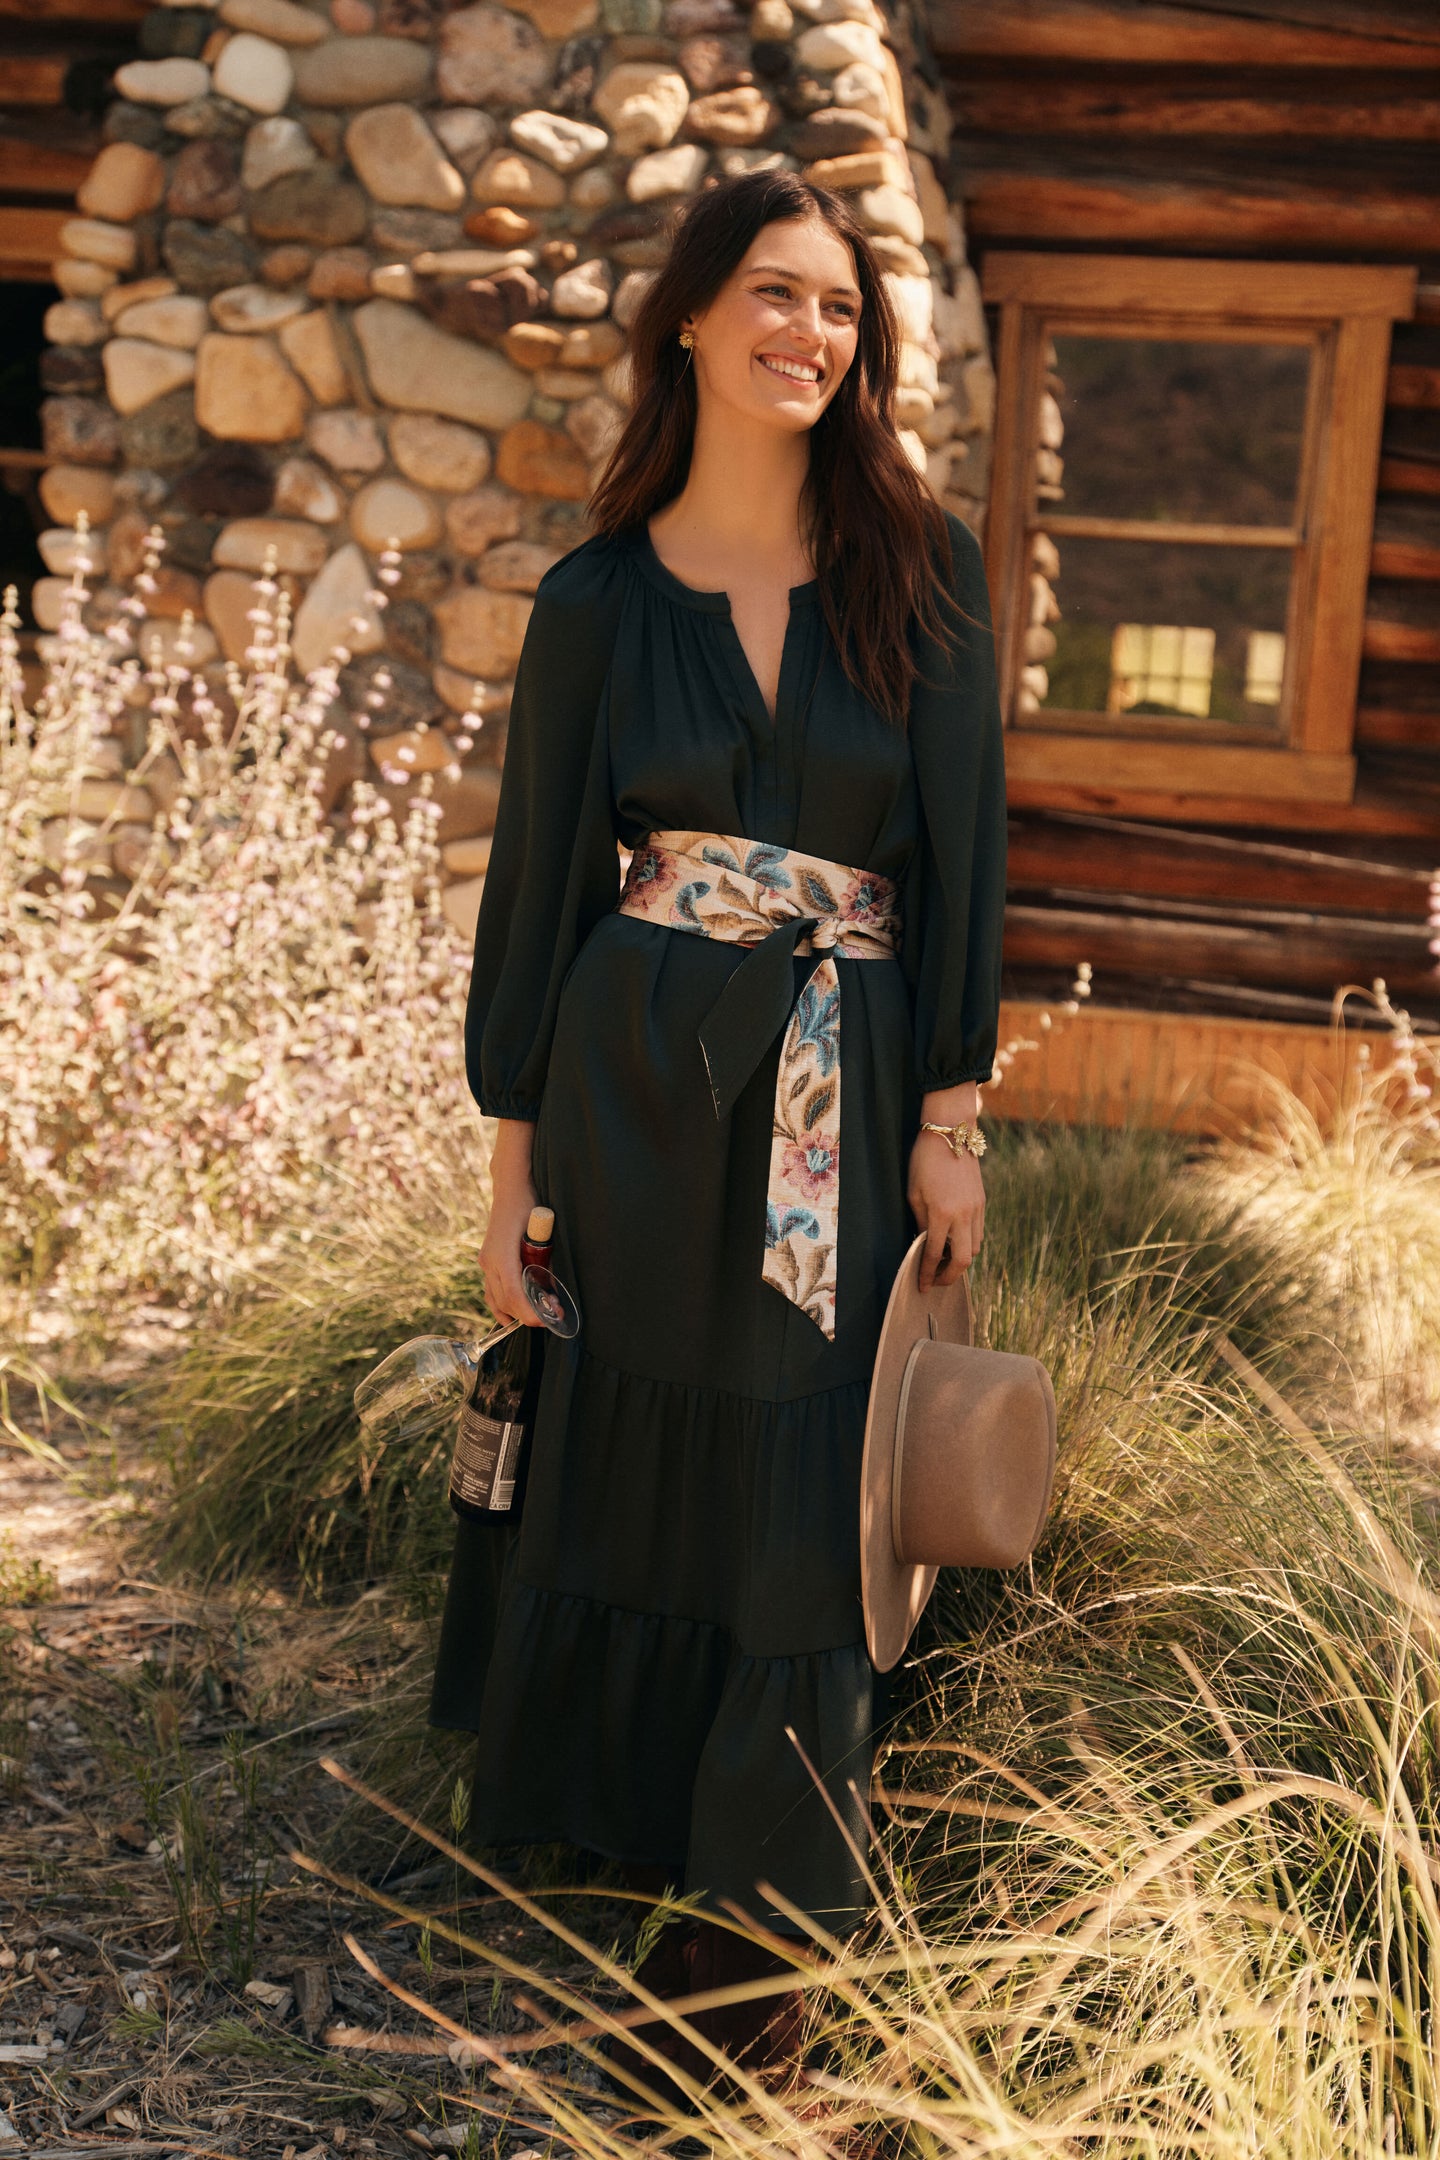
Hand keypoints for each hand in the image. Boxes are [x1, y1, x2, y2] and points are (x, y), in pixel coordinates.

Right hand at [479, 1118, 547, 1327]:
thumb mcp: (543, 1230)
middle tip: (554, 1317)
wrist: (511, 1186)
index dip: (529, 1312)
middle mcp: (489, 1261)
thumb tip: (554, 1287)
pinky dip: (503, 1305)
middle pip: (506, 1300)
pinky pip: (492, 1291)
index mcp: (501, 1254)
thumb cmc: (529, 1204)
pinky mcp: (488, 1260)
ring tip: (540, 1316)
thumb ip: (545, 1258)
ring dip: (517, 1312)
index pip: (513, 1293)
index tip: (545, 1321)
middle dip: (529, 1314)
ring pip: (496, 1298)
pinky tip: (514, 1316)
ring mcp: (486, 1261)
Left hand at [907, 1130, 984, 1289]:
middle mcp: (963, 1215)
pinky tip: (955, 1242)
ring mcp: (977, 1209)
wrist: (951, 1133)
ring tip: (944, 1262)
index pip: (934, 1254)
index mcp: (942, 1214)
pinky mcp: (983, 1202)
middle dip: (949, 1277)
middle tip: (936, 1281)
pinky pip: (979, 1232)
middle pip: (963, 1261)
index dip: (926, 1273)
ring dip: (960, 1261)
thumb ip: (921, 1221)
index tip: (922, 1286)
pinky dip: (968, 1244)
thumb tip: (924, 1243)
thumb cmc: (924, 1160)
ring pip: (975, 1248)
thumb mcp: (913, 1192)